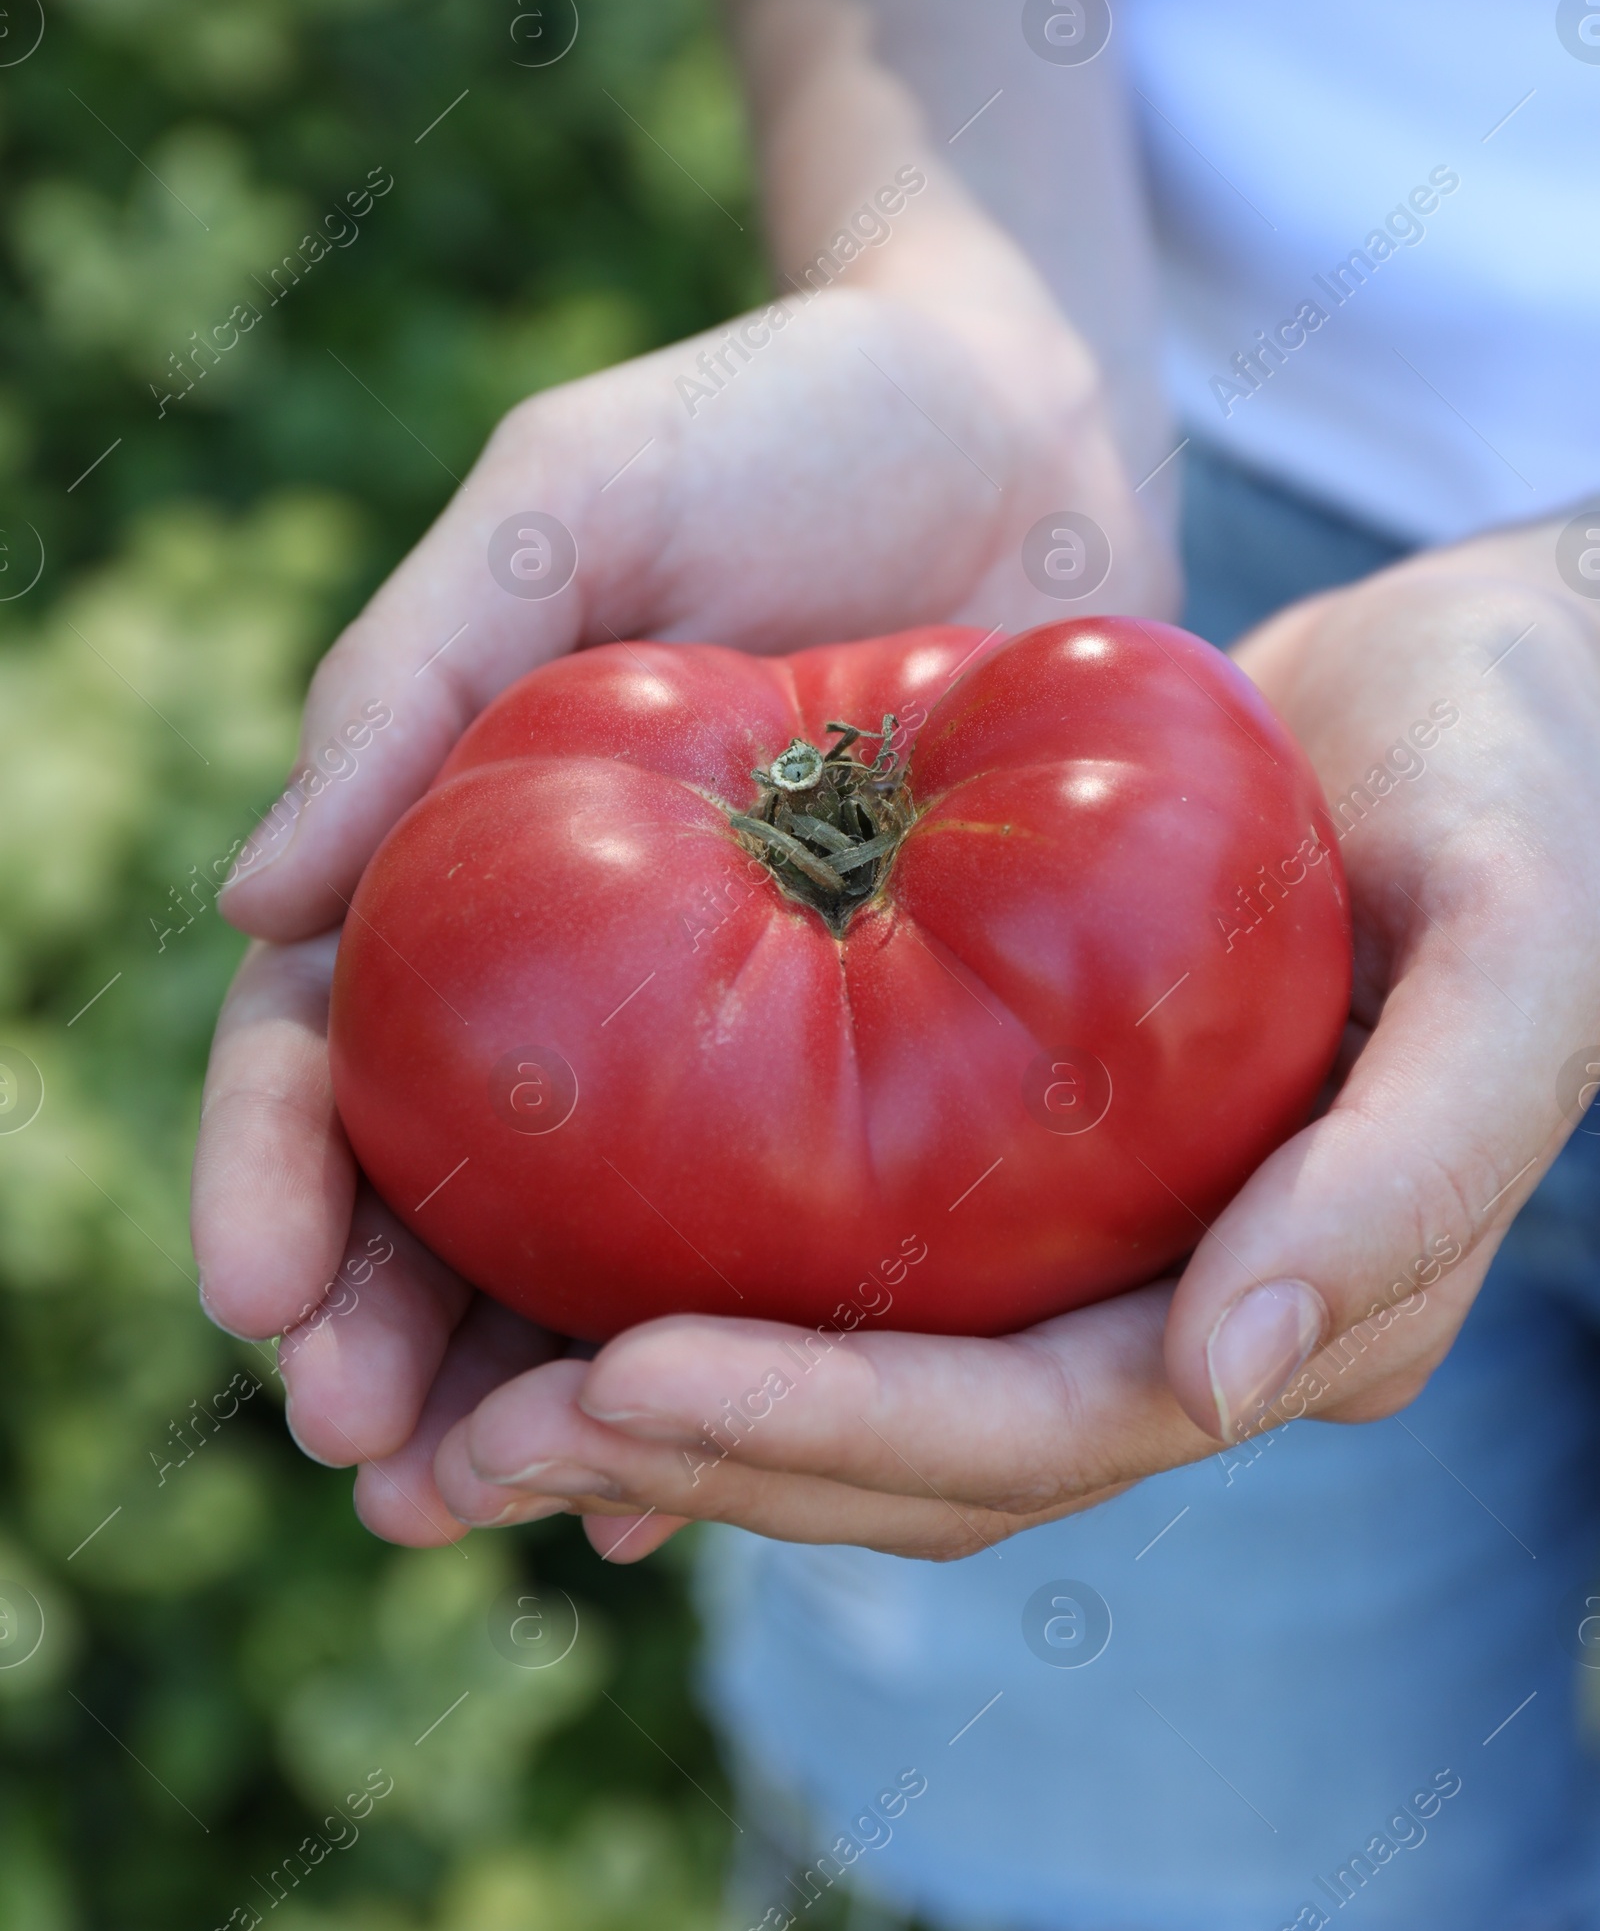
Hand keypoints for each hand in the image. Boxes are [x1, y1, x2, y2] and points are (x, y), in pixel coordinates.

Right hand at [192, 274, 1173, 1548]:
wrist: (1031, 421)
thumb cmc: (788, 419)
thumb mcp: (577, 495)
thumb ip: (415, 667)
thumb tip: (255, 900)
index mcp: (472, 854)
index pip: (329, 1038)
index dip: (276, 1170)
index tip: (257, 1298)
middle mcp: (588, 968)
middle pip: (449, 1188)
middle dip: (386, 1334)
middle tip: (369, 1463)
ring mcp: (736, 1024)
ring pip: (600, 1248)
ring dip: (534, 1392)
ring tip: (501, 1512)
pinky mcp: (893, 1050)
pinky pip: (800, 1230)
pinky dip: (741, 1352)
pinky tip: (709, 1471)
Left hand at [415, 553, 1599, 1557]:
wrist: (1505, 682)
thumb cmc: (1534, 785)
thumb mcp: (1512, 941)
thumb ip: (1406, 1172)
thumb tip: (1218, 1382)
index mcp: (1299, 1309)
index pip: (1039, 1430)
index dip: (829, 1429)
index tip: (614, 1381)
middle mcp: (1186, 1313)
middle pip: (918, 1453)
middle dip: (699, 1459)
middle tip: (465, 1443)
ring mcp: (1103, 1243)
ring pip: (864, 1381)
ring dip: (669, 1409)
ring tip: (460, 1402)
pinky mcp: (1032, 1153)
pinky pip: (854, 1245)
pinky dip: (708, 1269)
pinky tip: (552, 1258)